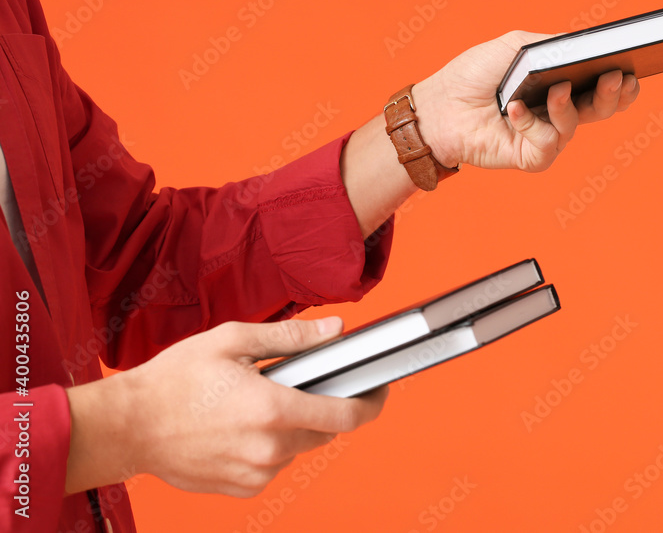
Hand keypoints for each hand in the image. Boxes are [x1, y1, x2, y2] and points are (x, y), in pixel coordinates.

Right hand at [65, 317, 388, 497]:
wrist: (126, 427)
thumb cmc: (174, 381)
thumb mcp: (233, 341)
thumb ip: (292, 338)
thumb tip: (335, 330)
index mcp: (273, 409)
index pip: (346, 415)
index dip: (371, 403)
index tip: (379, 390)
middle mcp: (269, 448)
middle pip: (326, 431)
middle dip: (325, 405)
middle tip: (304, 381)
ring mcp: (256, 473)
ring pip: (301, 448)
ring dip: (296, 425)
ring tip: (262, 400)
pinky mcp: (242, 487)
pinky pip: (275, 465)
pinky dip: (272, 445)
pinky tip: (244, 424)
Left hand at [412, 30, 639, 171]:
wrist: (440, 104)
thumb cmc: (476, 73)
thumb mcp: (517, 47)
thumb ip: (551, 46)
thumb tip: (583, 47)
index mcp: (561, 87)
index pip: (601, 89)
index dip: (622, 85)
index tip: (633, 72)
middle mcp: (558, 114)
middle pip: (599, 110)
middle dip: (611, 95)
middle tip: (615, 78)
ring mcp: (545, 137)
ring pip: (574, 127)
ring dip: (567, 107)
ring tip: (558, 89)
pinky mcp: (529, 156)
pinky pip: (545, 145)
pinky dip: (530, 124)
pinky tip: (513, 110)